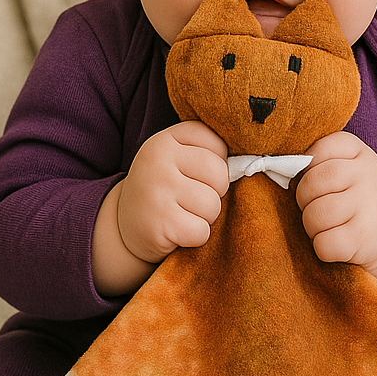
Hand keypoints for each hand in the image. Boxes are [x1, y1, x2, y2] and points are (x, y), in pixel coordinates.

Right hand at [116, 121, 228, 264]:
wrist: (124, 225)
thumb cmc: (165, 189)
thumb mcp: (177, 158)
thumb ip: (208, 152)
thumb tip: (252, 161)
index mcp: (167, 138)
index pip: (219, 146)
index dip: (216, 167)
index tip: (195, 175)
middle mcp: (158, 159)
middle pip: (220, 176)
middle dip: (214, 194)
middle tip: (190, 200)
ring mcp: (156, 190)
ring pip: (212, 205)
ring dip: (205, 218)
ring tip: (182, 215)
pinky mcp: (159, 223)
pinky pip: (201, 231)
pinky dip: (195, 237)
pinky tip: (177, 231)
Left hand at [296, 132, 376, 295]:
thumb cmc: (351, 200)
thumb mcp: (345, 170)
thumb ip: (317, 163)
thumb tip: (275, 166)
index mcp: (361, 153)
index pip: (319, 149)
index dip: (306, 169)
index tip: (317, 183)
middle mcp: (369, 175)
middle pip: (313, 182)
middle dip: (304, 200)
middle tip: (315, 208)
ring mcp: (369, 207)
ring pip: (315, 215)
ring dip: (311, 227)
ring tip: (325, 227)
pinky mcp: (364, 238)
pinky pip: (323, 243)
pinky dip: (321, 247)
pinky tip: (334, 243)